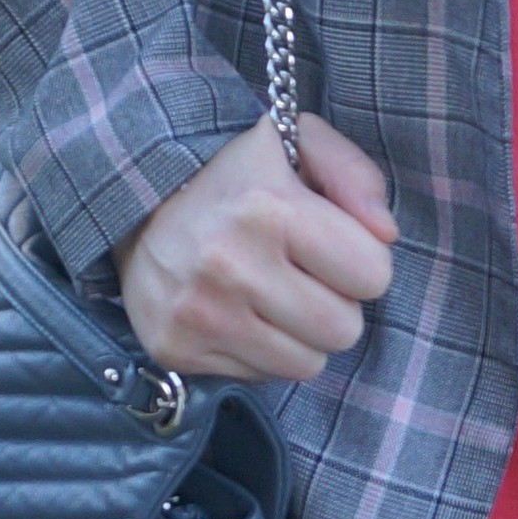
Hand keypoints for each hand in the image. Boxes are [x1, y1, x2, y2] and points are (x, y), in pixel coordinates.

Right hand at [114, 116, 396, 381]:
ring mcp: (199, 314)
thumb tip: (386, 235)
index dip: (360, 259)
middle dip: (335, 302)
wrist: (131, 194)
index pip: (373, 275)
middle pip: (343, 329)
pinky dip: (261, 350)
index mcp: (269, 208)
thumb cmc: (234, 171)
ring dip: (301, 333)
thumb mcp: (297, 141)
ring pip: (308, 364)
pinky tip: (239, 311)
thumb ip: (354, 174)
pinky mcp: (176, 349)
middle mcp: (230, 266)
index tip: (330, 242)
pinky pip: (262, 377)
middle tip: (302, 272)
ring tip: (272, 293)